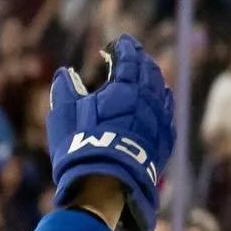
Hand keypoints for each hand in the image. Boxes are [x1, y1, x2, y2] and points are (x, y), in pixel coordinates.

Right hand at [47, 33, 175, 230]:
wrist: (106, 186)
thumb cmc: (81, 147)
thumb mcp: (64, 114)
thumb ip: (64, 89)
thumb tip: (65, 73)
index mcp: (125, 86)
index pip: (129, 56)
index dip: (122, 47)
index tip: (115, 44)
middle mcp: (148, 98)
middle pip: (149, 70)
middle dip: (139, 61)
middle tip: (130, 57)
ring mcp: (160, 120)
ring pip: (161, 90)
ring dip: (151, 80)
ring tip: (143, 78)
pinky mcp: (166, 140)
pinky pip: (167, 113)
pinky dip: (160, 102)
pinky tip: (156, 103)